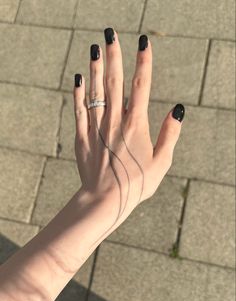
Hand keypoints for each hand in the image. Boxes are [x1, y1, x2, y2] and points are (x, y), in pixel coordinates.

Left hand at [73, 28, 184, 238]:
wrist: (105, 200)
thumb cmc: (137, 184)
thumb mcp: (162, 162)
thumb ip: (170, 134)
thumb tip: (179, 109)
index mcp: (136, 125)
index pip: (141, 86)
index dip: (143, 62)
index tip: (143, 42)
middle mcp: (115, 121)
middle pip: (115, 82)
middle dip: (114, 55)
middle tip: (111, 33)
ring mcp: (96, 128)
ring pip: (95, 92)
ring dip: (95, 68)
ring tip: (94, 48)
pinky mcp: (82, 137)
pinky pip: (79, 110)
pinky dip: (78, 93)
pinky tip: (78, 78)